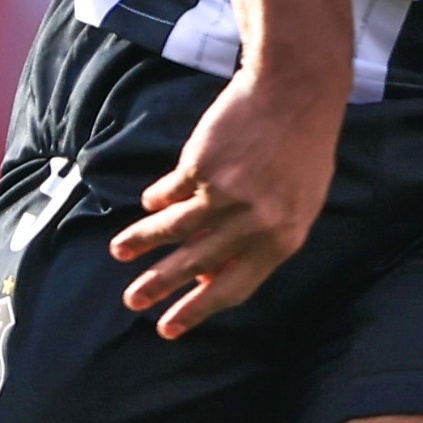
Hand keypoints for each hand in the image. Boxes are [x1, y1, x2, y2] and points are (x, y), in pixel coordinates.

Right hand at [109, 69, 341, 335]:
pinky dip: (157, 200)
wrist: (296, 94)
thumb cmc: (302, 151)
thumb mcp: (298, 204)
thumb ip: (262, 241)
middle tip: (132, 301)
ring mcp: (225, 195)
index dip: (198, 310)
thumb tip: (210, 276)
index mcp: (283, 238)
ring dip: (142, 242)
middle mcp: (253, 223)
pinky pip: (170, 192)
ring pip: (173, 229)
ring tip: (120, 252)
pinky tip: (148, 204)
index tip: (169, 327)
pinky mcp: (201, 167)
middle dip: (159, 285)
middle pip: (196, 264)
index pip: (235, 287)